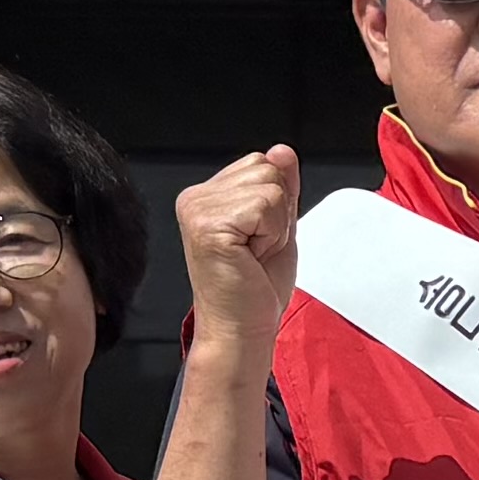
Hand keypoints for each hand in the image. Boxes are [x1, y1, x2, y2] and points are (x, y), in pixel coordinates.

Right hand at [177, 148, 301, 359]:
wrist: (243, 329)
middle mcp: (195, 197)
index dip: (275, 203)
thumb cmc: (255, 288)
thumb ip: (281, 187)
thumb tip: (282, 150)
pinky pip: (266, 205)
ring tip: (252, 254)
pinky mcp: (208, 224)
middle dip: (277, 212)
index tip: (257, 239)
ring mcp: (198, 208)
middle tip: (255, 249)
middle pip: (267, 168)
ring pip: (270, 185)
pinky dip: (271, 234)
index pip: (262, 162)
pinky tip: (250, 257)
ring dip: (275, 225)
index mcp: (207, 195)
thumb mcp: (277, 226)